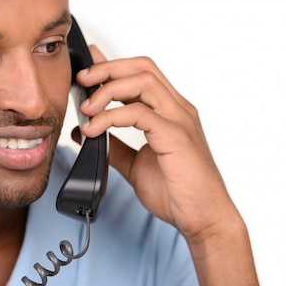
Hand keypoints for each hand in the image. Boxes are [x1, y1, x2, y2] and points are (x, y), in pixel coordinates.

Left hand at [76, 45, 239, 243]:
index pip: (141, 75)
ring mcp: (179, 120)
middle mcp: (177, 110)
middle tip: (81, 80)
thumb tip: (87, 133)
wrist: (204, 219)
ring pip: (143, 81)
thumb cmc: (178, 193)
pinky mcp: (176, 136)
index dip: (113, 66)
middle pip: (142, 68)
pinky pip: (140, 113)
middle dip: (107, 68)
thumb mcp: (135, 165)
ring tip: (87, 108)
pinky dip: (112, 116)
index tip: (88, 66)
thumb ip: (115, 147)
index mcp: (170, 113)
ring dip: (108, 89)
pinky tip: (95, 128)